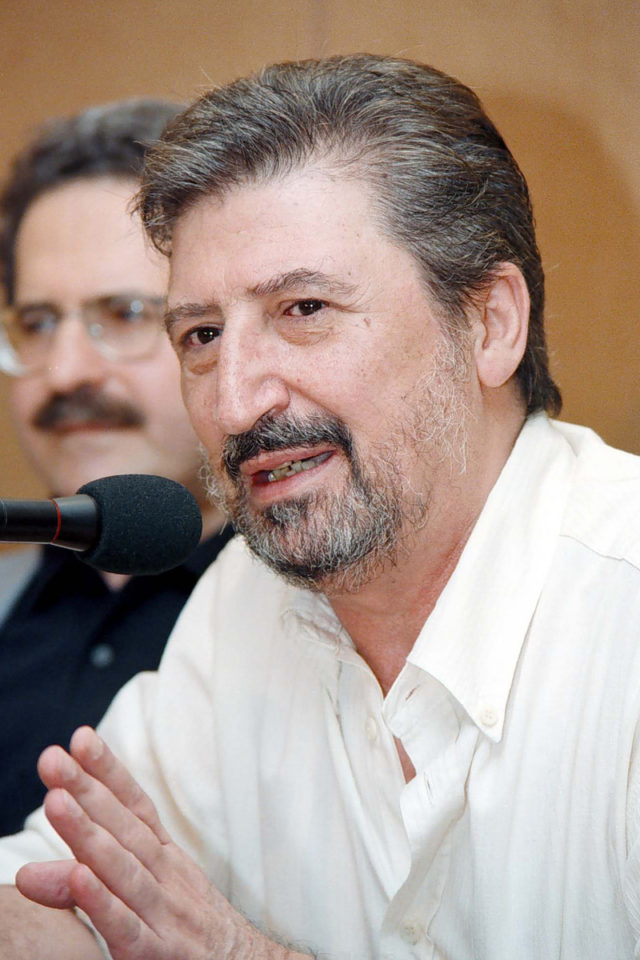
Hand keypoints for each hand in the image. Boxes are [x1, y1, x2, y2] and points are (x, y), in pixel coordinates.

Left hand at [16, 727, 292, 959]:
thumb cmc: (188, 932)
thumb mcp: (145, 899)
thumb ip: (88, 881)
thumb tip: (26, 871)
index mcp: (165, 857)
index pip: (135, 805)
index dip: (108, 771)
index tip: (80, 737)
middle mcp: (166, 875)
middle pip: (124, 826)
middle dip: (87, 789)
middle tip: (52, 757)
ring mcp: (165, 912)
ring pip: (123, 867)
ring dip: (88, 832)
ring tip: (55, 801)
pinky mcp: (161, 954)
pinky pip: (127, 928)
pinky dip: (104, 903)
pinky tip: (80, 877)